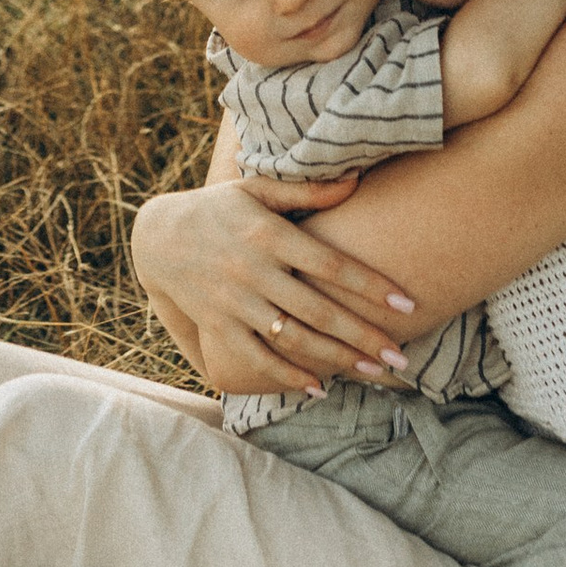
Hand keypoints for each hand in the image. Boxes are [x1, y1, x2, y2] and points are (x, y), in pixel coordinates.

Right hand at [132, 176, 418, 394]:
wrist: (158, 237)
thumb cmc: (220, 209)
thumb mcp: (257, 189)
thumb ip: (307, 189)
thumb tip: (357, 180)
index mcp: (269, 234)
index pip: (330, 264)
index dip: (370, 285)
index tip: (407, 304)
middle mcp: (253, 270)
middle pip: (319, 310)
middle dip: (364, 336)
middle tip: (401, 358)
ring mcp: (235, 301)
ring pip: (293, 338)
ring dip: (336, 359)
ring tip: (374, 373)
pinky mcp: (218, 325)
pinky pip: (257, 356)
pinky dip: (288, 375)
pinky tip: (319, 386)